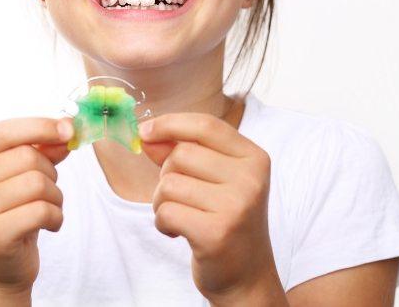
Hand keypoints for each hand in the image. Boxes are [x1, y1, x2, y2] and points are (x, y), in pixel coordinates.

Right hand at [0, 117, 73, 293]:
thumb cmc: (12, 208)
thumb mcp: (23, 171)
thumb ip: (43, 146)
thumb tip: (67, 128)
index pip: (4, 130)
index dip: (40, 126)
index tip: (69, 129)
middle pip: (27, 156)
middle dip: (50, 170)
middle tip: (46, 189)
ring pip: (37, 183)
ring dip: (55, 195)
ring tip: (46, 207)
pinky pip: (42, 211)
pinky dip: (56, 216)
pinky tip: (49, 224)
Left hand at [139, 112, 276, 302]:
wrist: (246, 275)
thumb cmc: (224, 218)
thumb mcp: (211, 178)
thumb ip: (180, 150)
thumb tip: (146, 133)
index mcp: (253, 157)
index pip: (205, 125)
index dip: (170, 123)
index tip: (145, 130)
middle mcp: (250, 179)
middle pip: (182, 153)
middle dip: (166, 173)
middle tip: (180, 196)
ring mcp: (236, 206)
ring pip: (169, 183)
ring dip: (161, 201)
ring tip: (181, 215)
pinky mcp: (217, 234)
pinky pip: (166, 212)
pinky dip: (162, 222)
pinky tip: (178, 232)